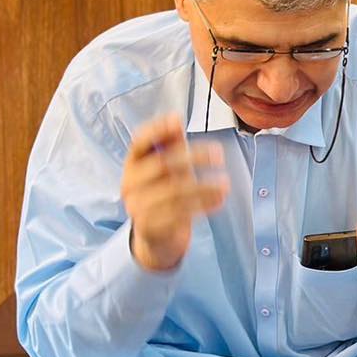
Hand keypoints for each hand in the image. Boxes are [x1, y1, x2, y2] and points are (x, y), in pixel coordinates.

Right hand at [121, 113, 227, 270]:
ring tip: (226, 183)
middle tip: (219, 154)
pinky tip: (219, 199)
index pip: (138, 143)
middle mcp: (130, 184)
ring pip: (173, 192)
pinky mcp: (151, 227)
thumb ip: (170, 145)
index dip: (156, 131)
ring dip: (203, 186)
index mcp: (132, 165)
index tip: (177, 121)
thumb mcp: (166, 169)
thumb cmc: (163, 194)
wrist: (155, 237)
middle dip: (192, 157)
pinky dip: (202, 205)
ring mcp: (138, 207)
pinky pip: (179, 214)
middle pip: (161, 165)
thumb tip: (175, 118)